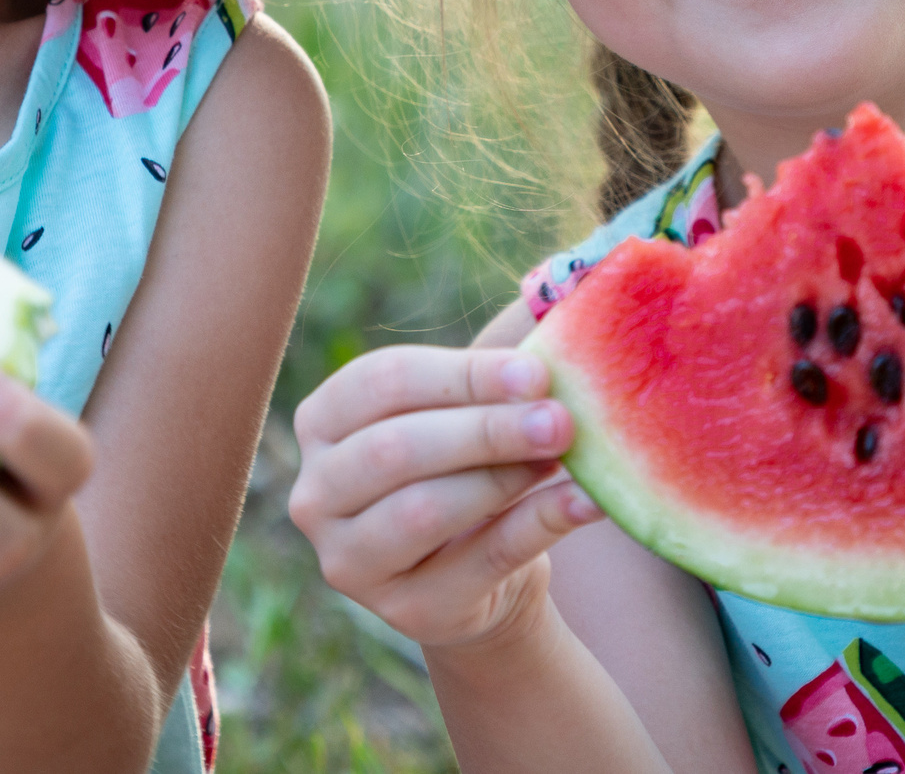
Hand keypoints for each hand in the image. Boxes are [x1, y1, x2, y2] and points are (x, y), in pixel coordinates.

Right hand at [288, 346, 604, 650]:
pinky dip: (542, 522)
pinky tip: (587, 500)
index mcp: (321, 423)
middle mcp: (316, 494)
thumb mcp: (461, 414)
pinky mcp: (407, 611)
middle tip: (558, 416)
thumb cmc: (466, 469)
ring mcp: (350, 561)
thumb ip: (490, 371)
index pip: (381, 383)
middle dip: (484, 428)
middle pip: (396, 448)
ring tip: (566, 452)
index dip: (461, 375)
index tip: (535, 370)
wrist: (480, 578)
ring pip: (424, 510)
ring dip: (505, 474)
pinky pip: (482, 558)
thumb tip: (559, 293)